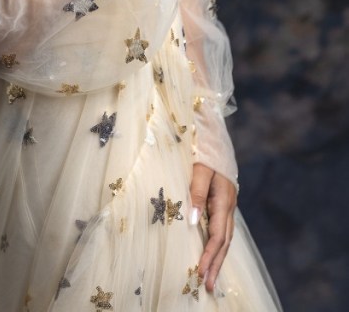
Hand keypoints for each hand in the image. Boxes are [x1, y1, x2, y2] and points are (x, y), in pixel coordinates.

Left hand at [189, 163, 237, 293]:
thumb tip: (194, 222)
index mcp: (224, 200)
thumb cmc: (205, 150)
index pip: (217, 235)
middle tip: (209, 287)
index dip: (209, 255)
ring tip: (211, 279)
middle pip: (224, 242)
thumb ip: (197, 193)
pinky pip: (222, 229)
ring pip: (225, 238)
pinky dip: (218, 246)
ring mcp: (227, 205)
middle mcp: (228, 206)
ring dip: (218, 259)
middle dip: (216, 265)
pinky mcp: (222, 203)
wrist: (215, 135)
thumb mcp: (200, 169)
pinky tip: (212, 255)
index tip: (200, 272)